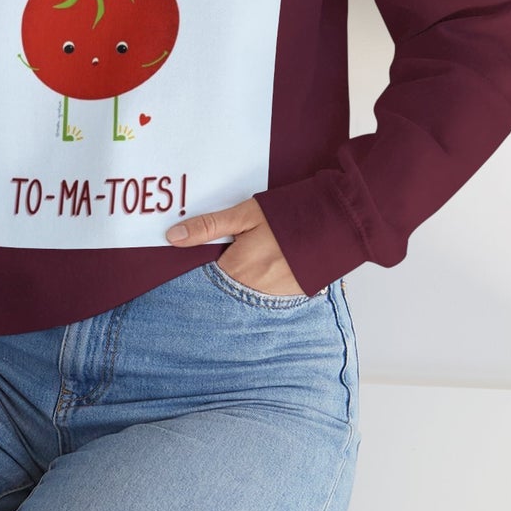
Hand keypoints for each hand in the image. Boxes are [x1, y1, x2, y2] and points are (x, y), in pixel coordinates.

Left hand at [166, 196, 306, 295]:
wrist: (338, 221)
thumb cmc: (289, 215)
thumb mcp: (245, 214)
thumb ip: (209, 227)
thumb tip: (173, 237)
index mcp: (238, 269)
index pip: (204, 277)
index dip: (200, 265)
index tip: (198, 256)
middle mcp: (254, 290)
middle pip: (225, 287)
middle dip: (222, 273)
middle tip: (234, 252)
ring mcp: (275, 297)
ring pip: (246, 292)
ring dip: (243, 279)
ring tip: (256, 256)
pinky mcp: (293, 296)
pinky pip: (267, 295)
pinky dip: (263, 283)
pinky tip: (271, 264)